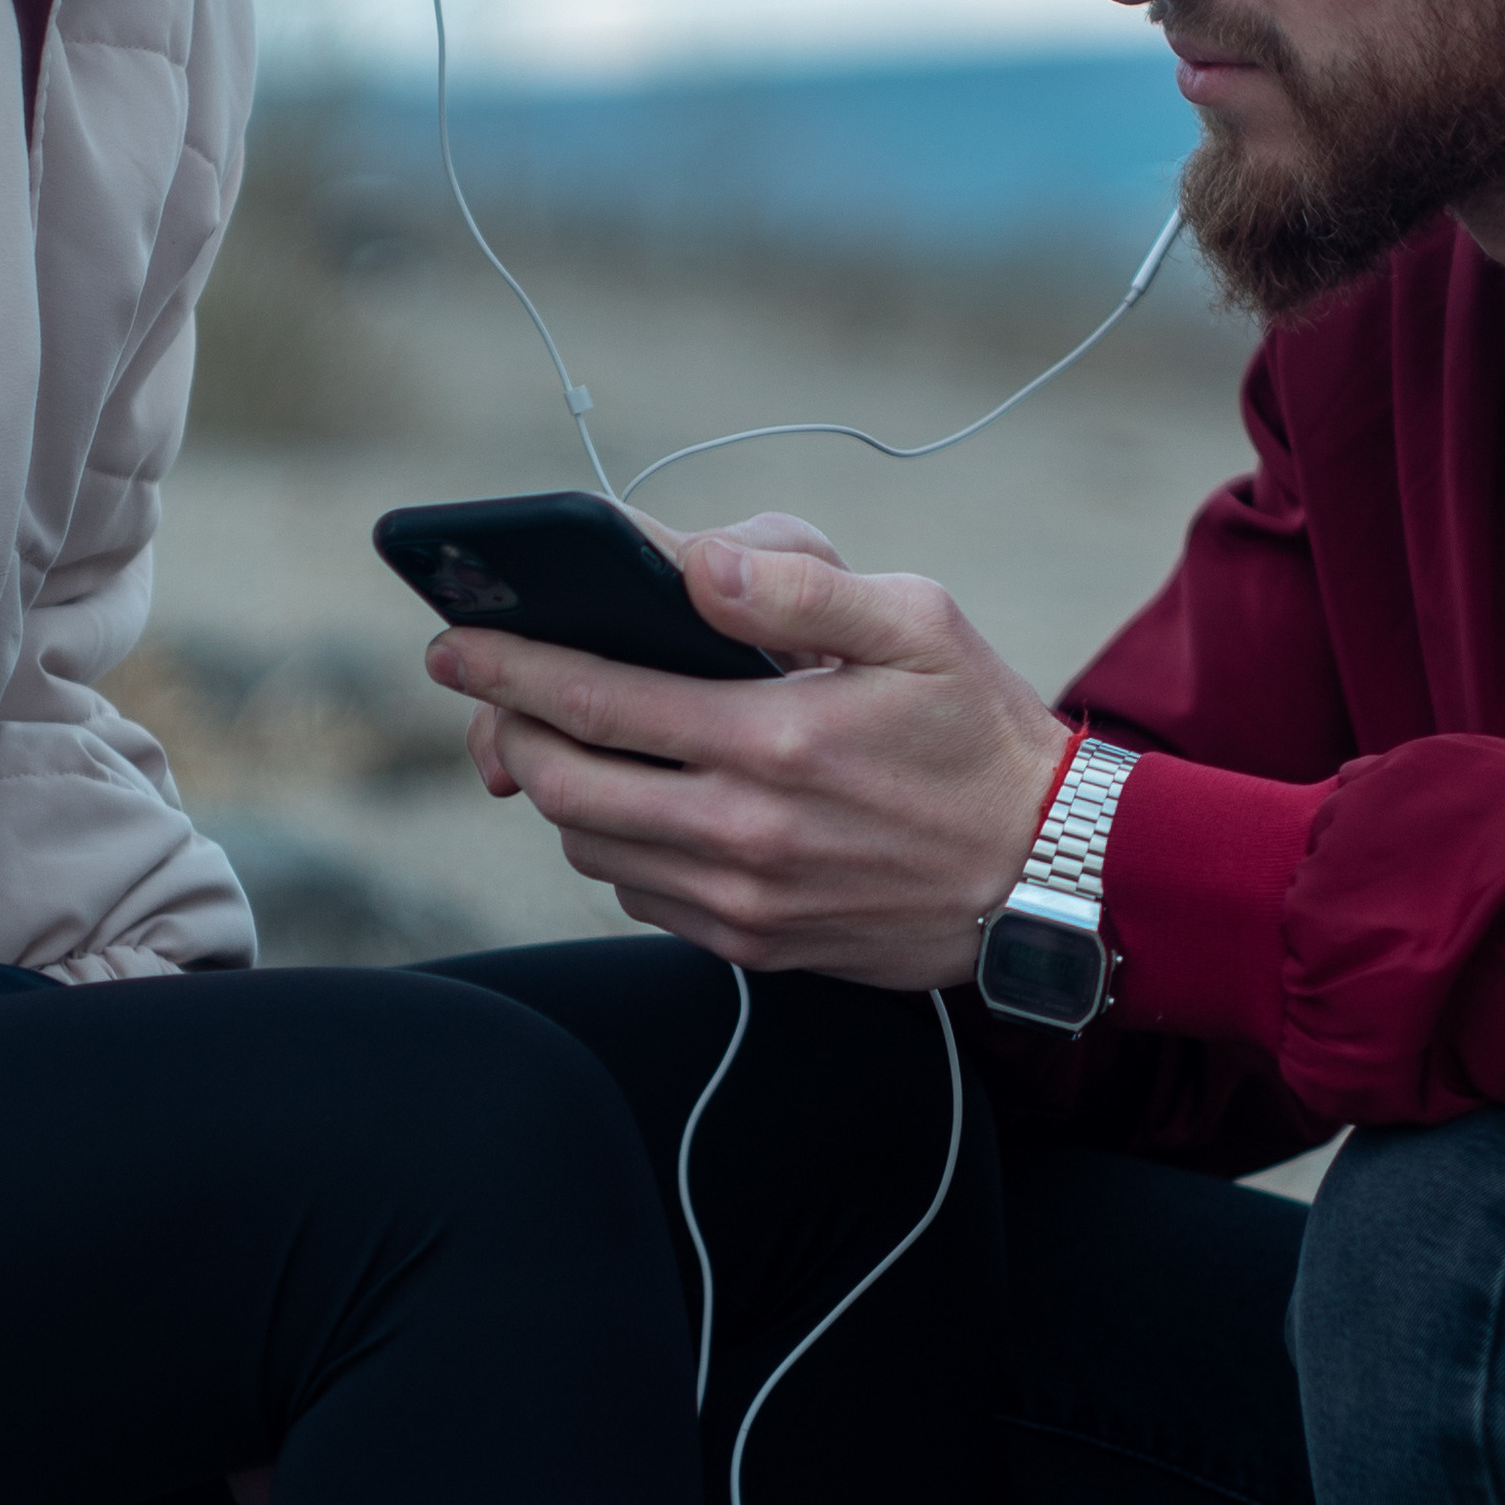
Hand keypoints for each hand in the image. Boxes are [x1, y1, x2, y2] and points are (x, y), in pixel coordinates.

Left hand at [422, 514, 1066, 985]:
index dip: (507, 666)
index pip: (593, 699)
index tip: (455, 642)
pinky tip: (644, 801)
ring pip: (590, 845)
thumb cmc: (980, 733)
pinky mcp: (755, 945)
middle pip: (563, 782)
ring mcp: (744, 899)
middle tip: (495, 691)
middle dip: (509, 729)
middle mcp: (743, 831)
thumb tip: (691, 559)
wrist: (1049, 874)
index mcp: (772, 739)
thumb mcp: (915, 622)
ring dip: (563, 788)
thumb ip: (794, 585)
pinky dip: (616, 846)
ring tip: (573, 739)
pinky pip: (638, 895)